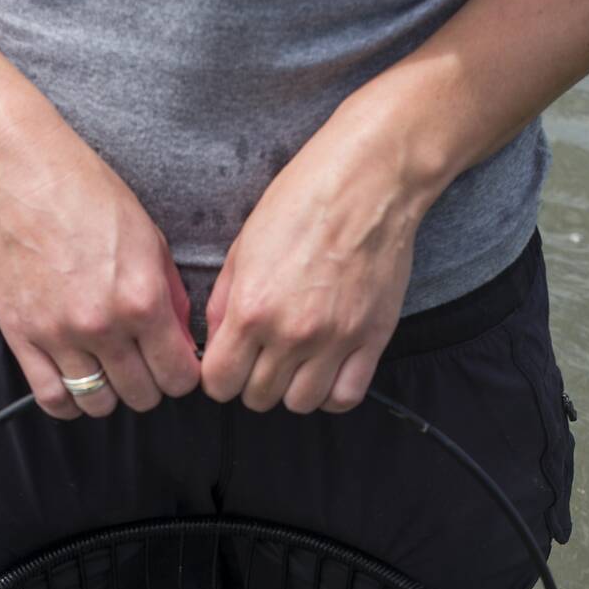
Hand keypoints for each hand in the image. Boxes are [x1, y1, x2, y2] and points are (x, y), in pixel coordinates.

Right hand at [0, 117, 199, 419]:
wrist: (23, 177)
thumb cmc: (89, 196)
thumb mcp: (151, 240)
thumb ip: (171, 297)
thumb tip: (180, 340)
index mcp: (142, 300)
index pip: (179, 377)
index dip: (183, 375)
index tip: (175, 365)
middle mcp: (103, 326)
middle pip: (142, 396)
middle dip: (150, 385)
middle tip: (143, 364)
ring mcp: (59, 335)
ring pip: (98, 405)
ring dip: (110, 394)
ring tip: (109, 371)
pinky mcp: (22, 337)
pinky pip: (52, 398)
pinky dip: (69, 400)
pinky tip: (76, 381)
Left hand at [199, 90, 436, 413]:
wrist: (368, 183)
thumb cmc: (302, 203)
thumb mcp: (242, 247)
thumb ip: (224, 304)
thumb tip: (216, 345)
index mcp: (252, 309)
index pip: (219, 383)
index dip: (218, 378)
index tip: (227, 366)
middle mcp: (291, 333)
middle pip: (257, 398)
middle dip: (252, 382)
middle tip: (261, 358)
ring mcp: (335, 340)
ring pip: (299, 404)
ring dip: (291, 390)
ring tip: (294, 363)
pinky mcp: (371, 340)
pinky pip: (345, 397)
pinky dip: (331, 392)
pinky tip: (325, 371)